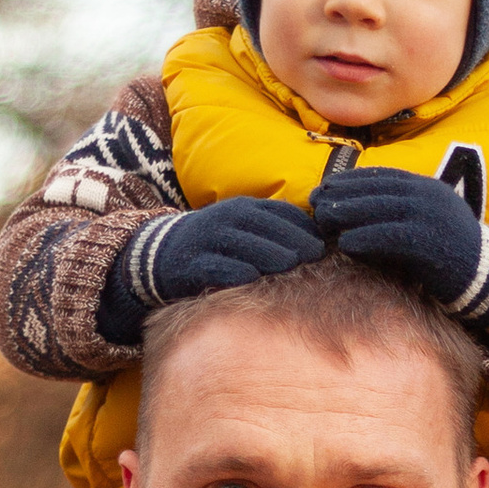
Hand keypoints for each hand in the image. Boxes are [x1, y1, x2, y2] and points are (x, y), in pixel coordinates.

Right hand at [101, 197, 324, 341]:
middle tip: (316, 255)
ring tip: (291, 265)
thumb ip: (277, 232)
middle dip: (292, 239)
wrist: (161, 254)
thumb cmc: (217, 244)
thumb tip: (323, 243)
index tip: (327, 243)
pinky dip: (235, 272)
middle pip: (265, 226)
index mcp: (244, 208)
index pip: (281, 213)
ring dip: (269, 254)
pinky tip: (252, 279)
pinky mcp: (193, 264)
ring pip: (243, 244)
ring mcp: (209, 240)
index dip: (305, 226)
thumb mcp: (246, 229)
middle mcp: (227, 219)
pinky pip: (216, 267)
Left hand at [308, 167, 488, 337]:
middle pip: (376, 188)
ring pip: (380, 208)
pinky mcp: (431, 242)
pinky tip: (344, 244)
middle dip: (342, 193)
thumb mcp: (423, 224)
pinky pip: (390, 236)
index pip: (382, 175)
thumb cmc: (446, 255)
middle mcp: (430, 196)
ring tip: (321, 220)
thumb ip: (396, 213)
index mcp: (428, 187)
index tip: (325, 185)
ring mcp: (432, 217)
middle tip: (315, 201)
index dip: (350, 180)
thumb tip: (351, 210)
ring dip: (346, 213)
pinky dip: (365, 239)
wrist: (487, 279)